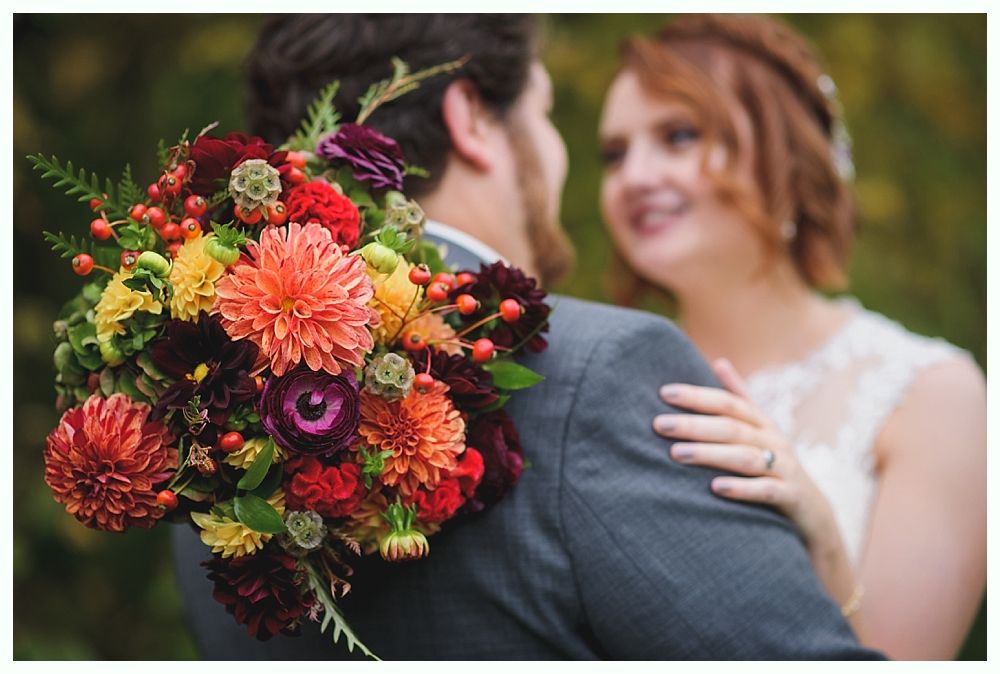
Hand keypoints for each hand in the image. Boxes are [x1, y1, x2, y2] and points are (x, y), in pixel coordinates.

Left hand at [653, 358, 834, 545]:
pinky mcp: (792, 496)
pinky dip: (742, 488)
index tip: (664, 393)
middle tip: (659, 424)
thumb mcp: (760, 429)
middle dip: (694, 425)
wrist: (813, 511)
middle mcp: (773, 441)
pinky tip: (716, 488)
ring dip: (709, 454)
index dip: (697, 396)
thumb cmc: (775, 464)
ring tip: (675, 454)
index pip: (728, 403)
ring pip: (745, 457)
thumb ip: (739, 397)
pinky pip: (767, 490)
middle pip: (731, 428)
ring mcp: (784, 468)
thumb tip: (719, 360)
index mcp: (762, 423)